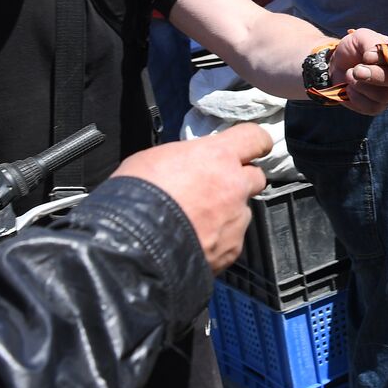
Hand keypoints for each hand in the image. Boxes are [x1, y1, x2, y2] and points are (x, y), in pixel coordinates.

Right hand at [112, 123, 269, 273]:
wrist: (132, 244)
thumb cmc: (137, 197)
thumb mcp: (157, 158)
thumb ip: (189, 158)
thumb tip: (193, 164)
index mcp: (218, 156)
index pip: (255, 138)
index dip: (254, 143)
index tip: (252, 147)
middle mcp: (235, 185)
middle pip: (255, 177)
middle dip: (239, 181)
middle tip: (215, 189)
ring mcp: (236, 219)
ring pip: (242, 211)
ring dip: (226, 214)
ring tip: (196, 222)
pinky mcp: (231, 249)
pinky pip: (231, 240)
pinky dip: (218, 240)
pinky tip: (194, 241)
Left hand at [330, 28, 387, 115]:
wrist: (337, 65)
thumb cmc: (354, 49)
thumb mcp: (360, 37)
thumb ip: (370, 43)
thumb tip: (373, 58)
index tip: (367, 55)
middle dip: (376, 75)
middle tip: (357, 70)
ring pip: (386, 96)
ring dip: (362, 85)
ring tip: (349, 75)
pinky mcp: (377, 106)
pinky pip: (372, 107)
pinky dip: (356, 97)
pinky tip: (349, 88)